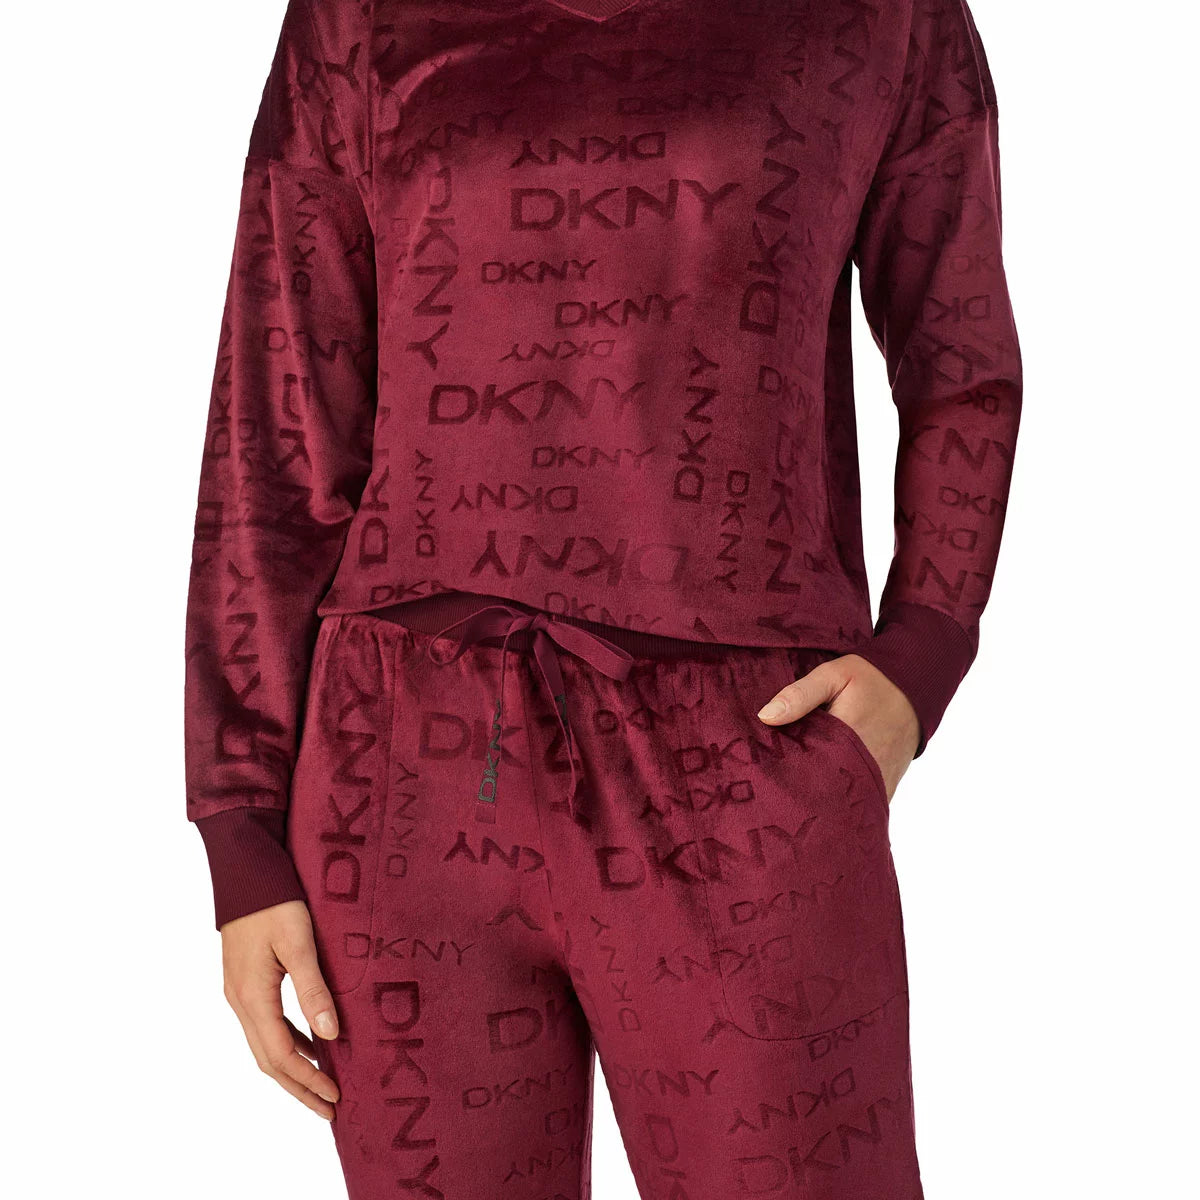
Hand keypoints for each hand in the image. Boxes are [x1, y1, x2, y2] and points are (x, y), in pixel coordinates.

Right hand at [220, 899, 341, 1118]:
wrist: (244, 872)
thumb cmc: (274, 901)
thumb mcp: (299, 942)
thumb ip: (313, 989)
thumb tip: (331, 1034)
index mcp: (252, 996)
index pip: (280, 1055)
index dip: (308, 1079)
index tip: (335, 1096)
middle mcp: (240, 1001)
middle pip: (269, 1060)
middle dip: (299, 1087)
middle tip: (330, 1109)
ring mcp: (239, 992)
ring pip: (265, 1045)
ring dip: (293, 1068)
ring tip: (322, 1084)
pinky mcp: (244, 981)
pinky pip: (265, 1025)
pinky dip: (287, 1042)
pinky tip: (309, 1041)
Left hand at [756, 654, 921, 801]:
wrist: (915, 691)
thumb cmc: (870, 680)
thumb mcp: (833, 676)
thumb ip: (799, 695)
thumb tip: (765, 716)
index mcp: (847, 737)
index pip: (806, 767)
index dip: (783, 775)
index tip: (763, 778)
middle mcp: (866, 766)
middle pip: (823, 794)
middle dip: (798, 796)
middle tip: (773, 796)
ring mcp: (879, 781)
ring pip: (843, 805)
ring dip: (821, 804)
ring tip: (794, 804)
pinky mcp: (886, 787)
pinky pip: (861, 805)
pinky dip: (842, 806)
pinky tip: (822, 803)